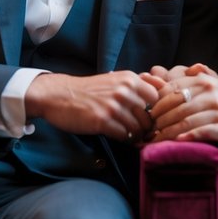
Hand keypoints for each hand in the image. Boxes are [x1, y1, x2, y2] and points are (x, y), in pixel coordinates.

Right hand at [25, 71, 158, 142]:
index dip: (154, 109)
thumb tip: (157, 96)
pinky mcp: (102, 121)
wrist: (59, 95)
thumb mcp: (113, 80)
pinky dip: (124, 139)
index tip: (148, 117)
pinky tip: (118, 136)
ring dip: (135, 136)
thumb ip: (134, 86)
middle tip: (140, 132)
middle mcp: (124, 91)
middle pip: (148, 117)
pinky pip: (124, 136)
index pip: (157, 97)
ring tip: (129, 136)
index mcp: (129, 79)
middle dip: (145, 127)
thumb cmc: (88, 89)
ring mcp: (113, 106)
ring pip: (137, 129)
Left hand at [148, 63, 217, 145]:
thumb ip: (191, 74)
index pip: (173, 88)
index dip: (157, 101)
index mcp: (205, 80)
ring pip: (187, 120)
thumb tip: (166, 69)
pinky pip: (203, 132)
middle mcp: (212, 92)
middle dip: (160, 118)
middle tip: (149, 128)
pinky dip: (188, 136)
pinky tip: (178, 140)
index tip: (148, 112)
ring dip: (169, 131)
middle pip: (177, 105)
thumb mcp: (210, 83)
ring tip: (157, 138)